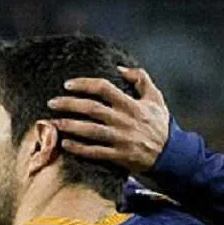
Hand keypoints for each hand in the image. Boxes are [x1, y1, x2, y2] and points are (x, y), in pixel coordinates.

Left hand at [48, 67, 171, 172]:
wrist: (171, 154)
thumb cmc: (160, 124)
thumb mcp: (156, 98)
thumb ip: (140, 79)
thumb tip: (120, 68)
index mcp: (132, 105)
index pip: (104, 89)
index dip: (84, 84)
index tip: (67, 84)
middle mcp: (124, 121)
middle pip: (91, 109)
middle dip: (68, 104)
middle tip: (51, 103)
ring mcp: (121, 140)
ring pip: (90, 131)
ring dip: (69, 126)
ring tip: (52, 123)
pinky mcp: (120, 156)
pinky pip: (95, 152)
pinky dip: (79, 148)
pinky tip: (66, 144)